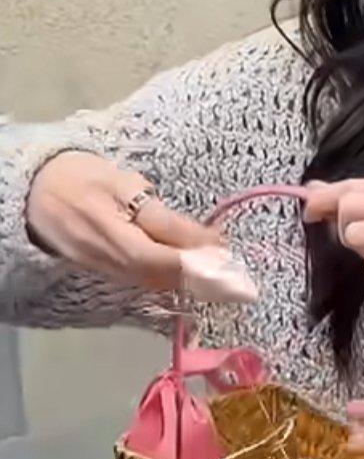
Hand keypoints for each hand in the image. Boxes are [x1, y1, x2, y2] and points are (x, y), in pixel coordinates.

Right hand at [26, 153, 217, 291]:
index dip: (193, 260)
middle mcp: (105, 258)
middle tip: (236, 275)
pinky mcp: (103, 271)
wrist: (32, 190)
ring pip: (151, 283)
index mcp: (106, 230)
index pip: (157, 256)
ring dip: (188, 280)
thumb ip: (161, 215)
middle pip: (158, 277)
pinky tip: (191, 271)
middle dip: (198, 277)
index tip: (227, 256)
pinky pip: (141, 280)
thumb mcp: (121, 183)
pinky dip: (170, 278)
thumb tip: (206, 240)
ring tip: (222, 274)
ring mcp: (102, 269)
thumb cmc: (79, 176)